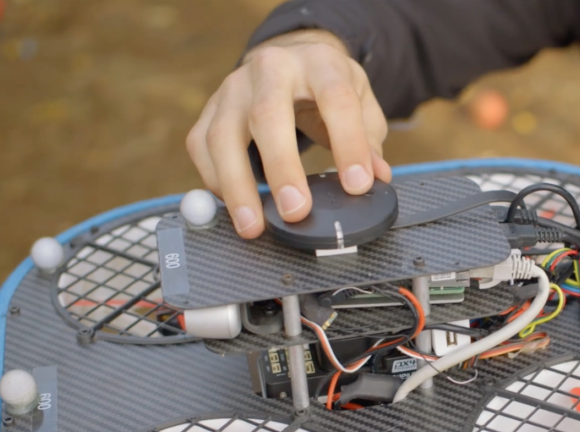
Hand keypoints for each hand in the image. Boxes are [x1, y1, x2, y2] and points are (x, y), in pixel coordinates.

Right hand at [187, 29, 391, 238]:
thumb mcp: (361, 102)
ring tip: (254, 225)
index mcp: (319, 63)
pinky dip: (214, 180)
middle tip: (296, 212)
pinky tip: (235, 205)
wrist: (290, 58)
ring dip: (237, 185)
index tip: (357, 186)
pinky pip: (201, 146)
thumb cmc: (327, 86)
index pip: (336, 99)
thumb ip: (369, 140)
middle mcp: (271, 68)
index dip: (348, 144)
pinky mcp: (210, 109)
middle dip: (282, 168)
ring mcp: (233, 88)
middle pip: (268, 114)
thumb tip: (377, 178)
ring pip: (224, 135)